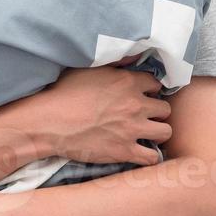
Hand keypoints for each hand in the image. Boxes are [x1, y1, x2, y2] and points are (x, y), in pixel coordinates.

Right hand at [36, 57, 171, 166]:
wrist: (50, 123)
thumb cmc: (63, 93)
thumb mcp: (88, 68)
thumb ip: (115, 63)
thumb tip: (133, 57)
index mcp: (127, 82)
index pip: (155, 83)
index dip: (150, 89)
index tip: (143, 94)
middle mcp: (135, 105)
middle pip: (164, 108)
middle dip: (156, 111)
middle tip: (144, 115)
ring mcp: (132, 129)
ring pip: (165, 132)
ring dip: (157, 132)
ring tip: (147, 133)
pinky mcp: (125, 151)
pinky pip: (151, 157)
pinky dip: (149, 156)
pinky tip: (142, 152)